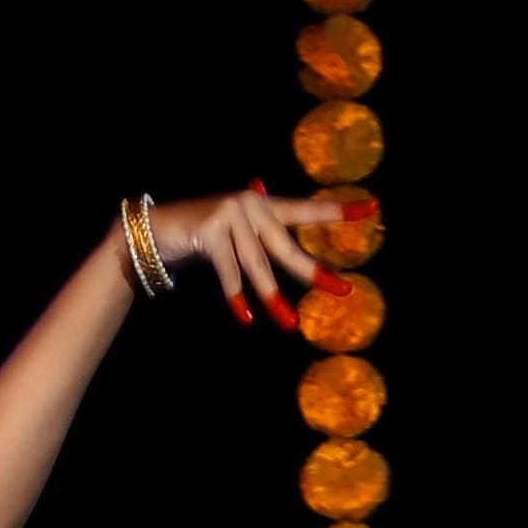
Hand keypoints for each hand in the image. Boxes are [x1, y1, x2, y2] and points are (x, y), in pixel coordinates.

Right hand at [144, 180, 371, 334]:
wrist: (155, 231)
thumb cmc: (201, 238)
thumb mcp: (236, 239)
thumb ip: (261, 245)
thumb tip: (281, 274)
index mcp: (263, 205)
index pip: (306, 209)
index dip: (338, 211)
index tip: (372, 208)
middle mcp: (251, 204)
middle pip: (287, 246)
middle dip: (312, 272)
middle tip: (343, 290)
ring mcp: (230, 214)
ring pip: (258, 266)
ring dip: (273, 298)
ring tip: (289, 323)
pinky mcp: (210, 230)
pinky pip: (230, 273)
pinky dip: (236, 298)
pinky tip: (246, 317)